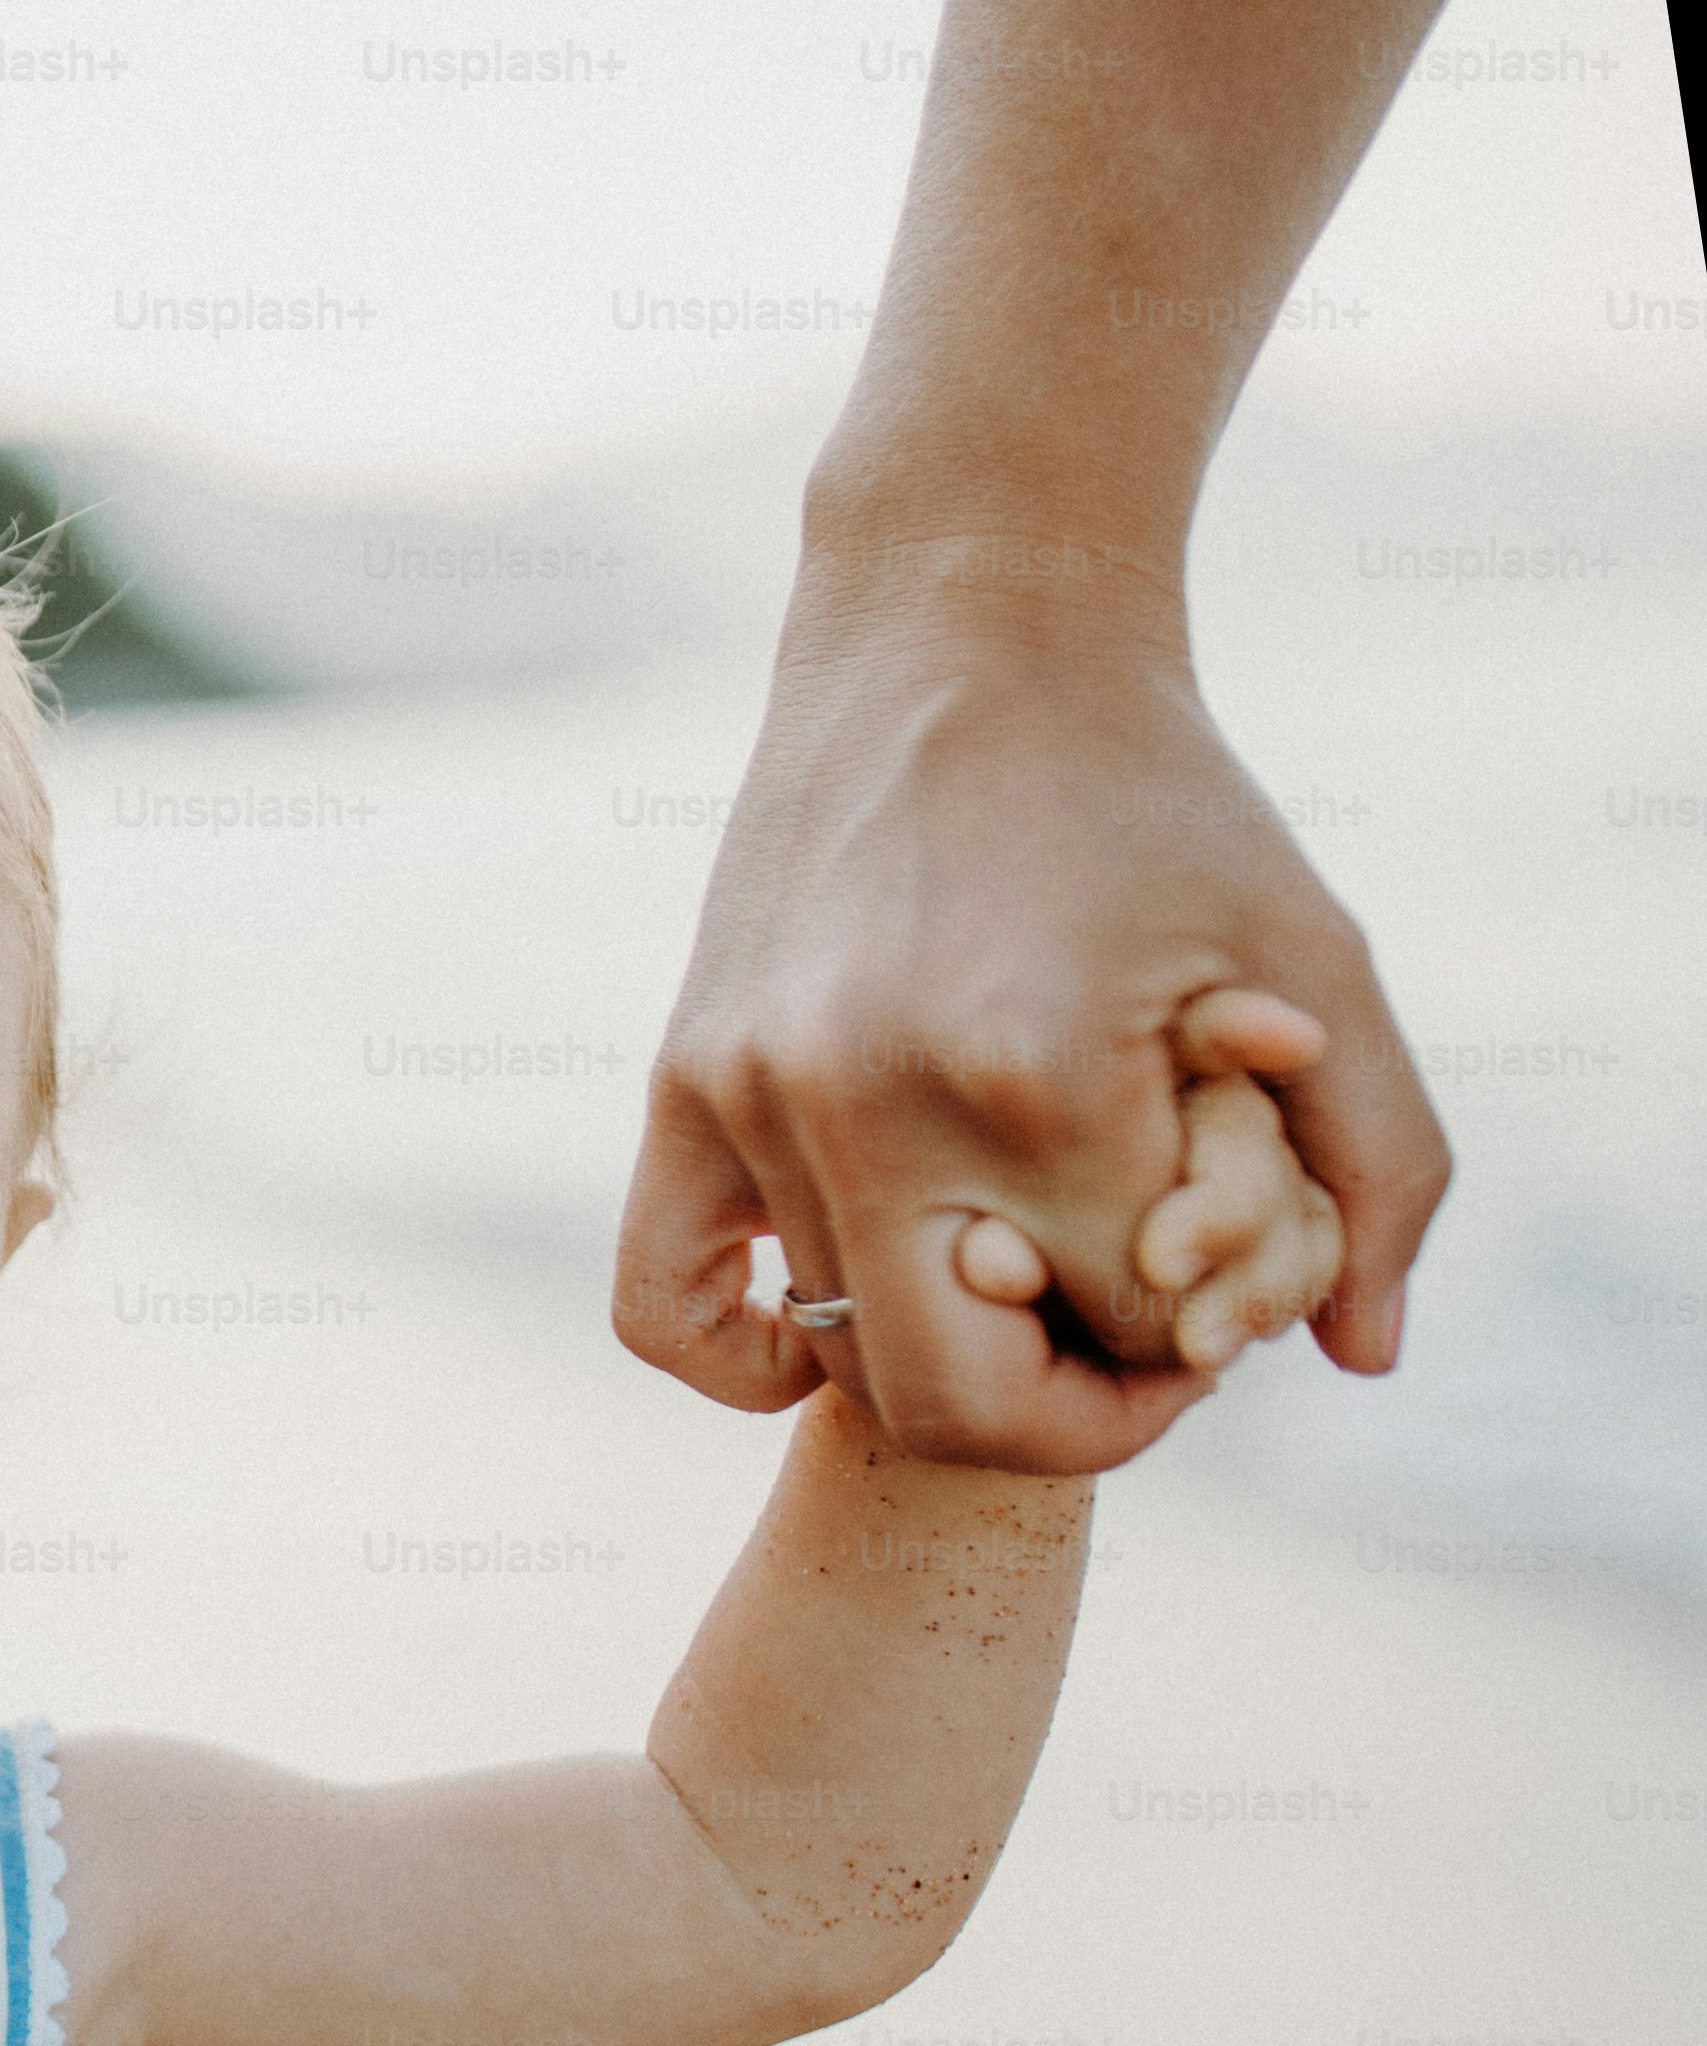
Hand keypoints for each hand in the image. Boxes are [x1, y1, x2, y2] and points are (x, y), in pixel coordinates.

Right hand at [616, 559, 1447, 1472]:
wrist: (961, 634)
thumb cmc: (1164, 795)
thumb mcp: (1319, 958)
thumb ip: (1383, 1165)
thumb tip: (1361, 1359)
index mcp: (1044, 1077)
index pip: (1137, 1335)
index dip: (1205, 1339)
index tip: (1223, 1274)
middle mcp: (871, 1103)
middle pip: (966, 1405)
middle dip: (1072, 1411)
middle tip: (1121, 1350)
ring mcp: (752, 1094)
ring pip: (844, 1359)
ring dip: (949, 1358)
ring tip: (1016, 1283)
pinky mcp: (683, 1076)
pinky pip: (663, 1304)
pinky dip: (746, 1357)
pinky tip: (822, 1327)